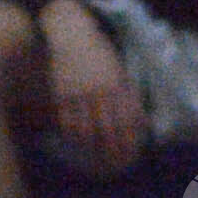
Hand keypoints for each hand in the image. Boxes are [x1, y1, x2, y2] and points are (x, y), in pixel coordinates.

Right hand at [39, 0, 141, 173]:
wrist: (72, 33)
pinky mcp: (61, 94)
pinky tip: (77, 140)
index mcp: (119, 84)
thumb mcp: (118, 69)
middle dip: (113, 150)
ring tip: (96, 157)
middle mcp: (101, 91)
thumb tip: (136, 120)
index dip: (131, 141)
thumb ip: (125, 93)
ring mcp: (80, 94)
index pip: (128, 121)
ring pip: (86, 130)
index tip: (132, 155)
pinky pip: (67, 122)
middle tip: (115, 164)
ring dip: (92, 147)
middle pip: (108, 130)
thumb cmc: (99, 51)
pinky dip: (73, 135)